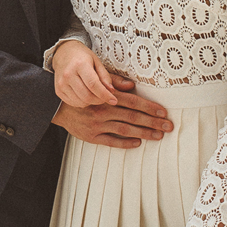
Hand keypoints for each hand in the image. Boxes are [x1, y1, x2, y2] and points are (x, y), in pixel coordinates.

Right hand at [51, 39, 118, 107]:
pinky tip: (85, 95)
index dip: (105, 95)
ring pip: (81, 102)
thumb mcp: (96, 61)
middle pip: (87, 96)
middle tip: (105, 97)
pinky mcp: (58, 91)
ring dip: (91, 102)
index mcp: (79, 64)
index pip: (93, 85)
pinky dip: (82, 102)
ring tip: (95, 94)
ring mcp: (61, 84)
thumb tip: (111, 91)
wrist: (63, 53)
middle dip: (99, 100)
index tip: (114, 100)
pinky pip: (73, 103)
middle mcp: (68, 75)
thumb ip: (104, 76)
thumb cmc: (82, 57)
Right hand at [53, 80, 171, 148]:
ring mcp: (97, 125)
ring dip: (144, 133)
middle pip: (132, 117)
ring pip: (125, 130)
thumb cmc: (82, 93)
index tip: (164, 112)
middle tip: (169, 126)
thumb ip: (114, 84)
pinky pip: (111, 142)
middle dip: (153, 122)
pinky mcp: (91, 136)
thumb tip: (133, 85)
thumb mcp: (96, 83)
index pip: (133, 102)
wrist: (58, 106)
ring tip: (158, 135)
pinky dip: (125, 143)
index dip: (149, 107)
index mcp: (106, 97)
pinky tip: (138, 143)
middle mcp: (102, 111)